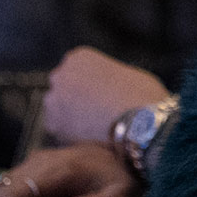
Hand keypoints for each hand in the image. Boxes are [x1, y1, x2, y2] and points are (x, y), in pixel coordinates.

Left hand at [42, 46, 171, 143]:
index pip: (77, 67)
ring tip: (96, 128)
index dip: (91, 82)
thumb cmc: (143, 97)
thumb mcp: (130, 74)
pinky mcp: (53, 125)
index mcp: (80, 57)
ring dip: (71, 116)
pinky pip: (60, 130)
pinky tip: (92, 138)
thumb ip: (109, 77)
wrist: (141, 125)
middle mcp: (61, 75)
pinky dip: (72, 135)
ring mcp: (54, 101)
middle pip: (64, 86)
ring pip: (59, 109)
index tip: (102, 93)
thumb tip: (108, 87)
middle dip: (76, 97)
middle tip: (97, 111)